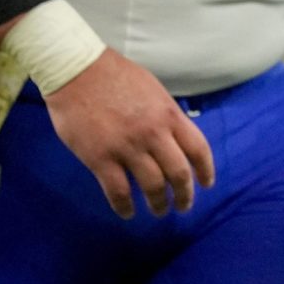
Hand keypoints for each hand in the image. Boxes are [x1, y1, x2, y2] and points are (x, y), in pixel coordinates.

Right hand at [43, 48, 216, 219]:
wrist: (77, 71)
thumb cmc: (115, 76)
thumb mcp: (152, 90)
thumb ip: (165, 115)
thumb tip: (175, 136)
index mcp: (169, 114)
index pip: (198, 148)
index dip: (205, 170)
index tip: (206, 184)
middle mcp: (153, 134)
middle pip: (178, 173)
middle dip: (184, 194)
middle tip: (183, 206)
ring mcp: (127, 148)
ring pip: (152, 186)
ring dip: (158, 204)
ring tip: (159, 211)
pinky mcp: (100, 159)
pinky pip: (118, 192)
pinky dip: (125, 206)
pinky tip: (128, 212)